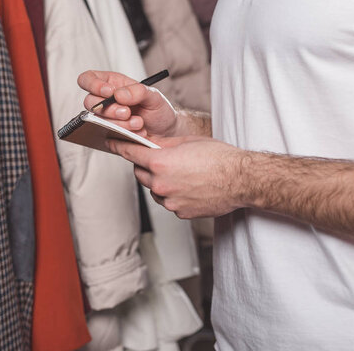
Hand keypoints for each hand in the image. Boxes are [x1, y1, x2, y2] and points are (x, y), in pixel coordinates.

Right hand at [78, 70, 179, 138]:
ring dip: (119, 123)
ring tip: (139, 123)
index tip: (109, 92)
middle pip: (89, 102)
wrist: (167, 133)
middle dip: (109, 109)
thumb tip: (118, 94)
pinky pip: (106, 134)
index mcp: (112, 84)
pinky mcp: (109, 133)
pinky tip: (136, 132)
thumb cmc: (159, 110)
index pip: (88, 79)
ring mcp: (106, 118)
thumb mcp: (154, 96)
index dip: (93, 84)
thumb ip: (138, 91)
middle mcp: (105, 100)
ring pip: (98, 120)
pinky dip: (122, 134)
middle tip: (127, 112)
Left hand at [106, 136, 246, 218]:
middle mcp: (161, 184)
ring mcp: (169, 201)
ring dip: (159, 181)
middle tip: (158, 159)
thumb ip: (163, 145)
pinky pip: (168, 201)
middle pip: (139, 173)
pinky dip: (172, 194)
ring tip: (180, 174)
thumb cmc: (220, 158)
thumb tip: (149, 144)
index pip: (130, 153)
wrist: (242, 180)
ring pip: (153, 189)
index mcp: (161, 163)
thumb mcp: (187, 142)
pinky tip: (188, 186)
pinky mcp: (179, 212)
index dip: (118, 146)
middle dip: (145, 165)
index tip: (111, 143)